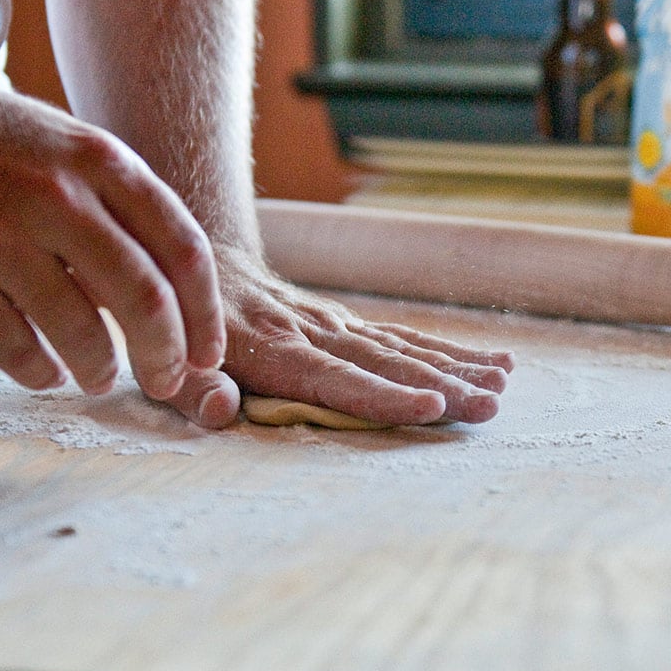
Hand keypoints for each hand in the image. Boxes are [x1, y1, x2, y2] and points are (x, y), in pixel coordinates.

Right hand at [0, 63, 224, 401]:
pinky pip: (16, 351)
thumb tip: (178, 297)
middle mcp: (56, 195)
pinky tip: (46, 369)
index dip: (207, 316)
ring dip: (102, 370)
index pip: (184, 251)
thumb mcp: (65, 144)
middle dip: (167, 356)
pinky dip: (42, 372)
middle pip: (145, 300)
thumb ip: (122, 206)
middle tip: (167, 382)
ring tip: (99, 375)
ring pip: (82, 334)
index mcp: (100, 160)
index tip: (209, 355)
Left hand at [162, 249, 514, 428]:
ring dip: (457, 367)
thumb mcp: (169, 357)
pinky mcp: (348, 323)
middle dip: (443, 386)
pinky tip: (494, 361)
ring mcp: (336, 325)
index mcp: (274, 350)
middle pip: (387, 362)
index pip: (338, 378)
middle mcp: (314, 333)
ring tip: (502, 386)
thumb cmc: (181, 326)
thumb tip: (221, 413)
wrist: (195, 258)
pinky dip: (450, 350)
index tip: (432, 407)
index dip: (385, 396)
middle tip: (489, 406)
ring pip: (405, 346)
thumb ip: (193, 388)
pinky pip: (405, 337)